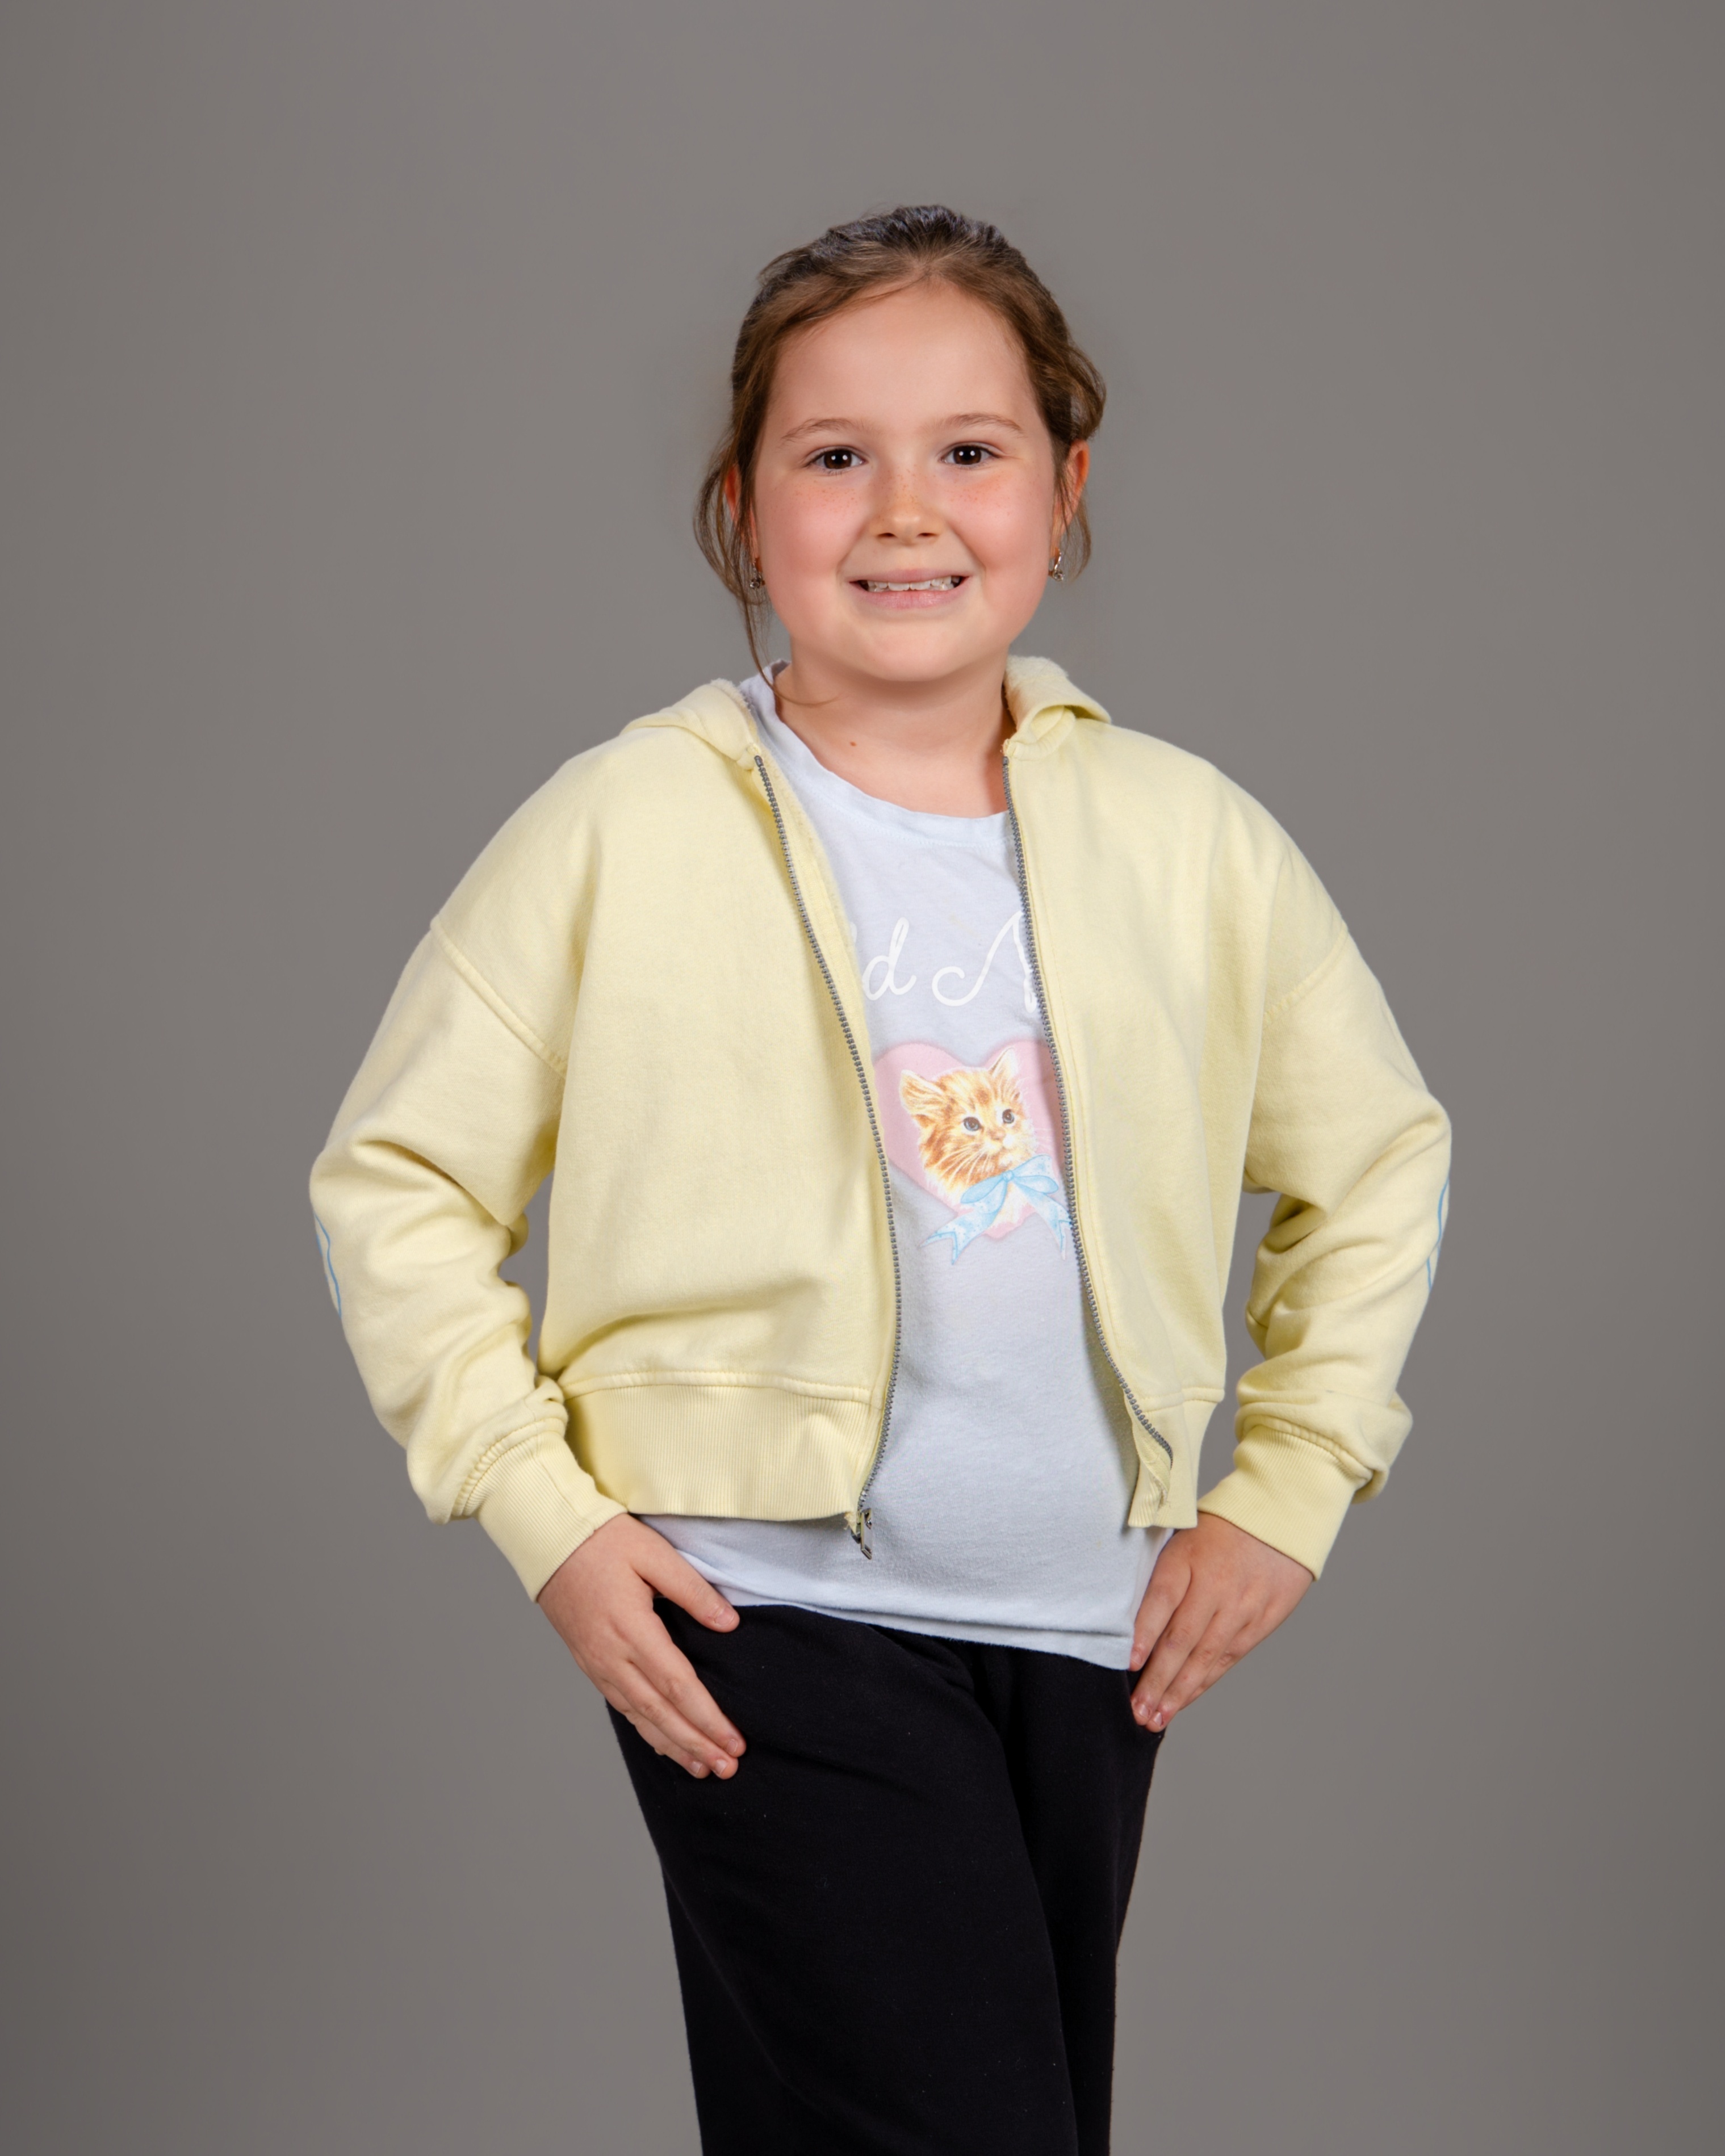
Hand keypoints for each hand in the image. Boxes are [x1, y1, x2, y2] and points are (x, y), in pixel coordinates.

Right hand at [537, 1514, 745, 1779]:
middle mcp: (612, 1656)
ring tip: (702, 1768)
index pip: (678, 1686)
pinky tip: (663, 1742)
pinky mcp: (589, 1663)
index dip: (708, 1719)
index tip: (734, 1743)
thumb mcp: (654, 1553)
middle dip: (696, 1744)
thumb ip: (693, 1590)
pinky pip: (621, 1706)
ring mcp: (597, 1663)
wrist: (549, 1539)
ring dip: (673, 1745)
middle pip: (660, 1712)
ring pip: (639, 1716)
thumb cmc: (603, 1540)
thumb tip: (729, 1624)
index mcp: (632, 1629)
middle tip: (728, 1769)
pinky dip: (645, 1730)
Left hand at [1130, 1513, 1312, 1731]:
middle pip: (1182, 1638)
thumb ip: (1160, 1572)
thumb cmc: (1221, 1527)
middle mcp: (1216, 1585)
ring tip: (1155, 1717)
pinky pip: (1227, 1658)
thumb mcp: (1184, 1534)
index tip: (1128, 1663)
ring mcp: (1241, 1607)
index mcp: (1189, 1557)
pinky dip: (1204, 1682)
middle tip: (1136, 1710)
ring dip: (1178, 1691)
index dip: (1145, 1633)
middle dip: (1157, 1679)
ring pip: (1205, 1656)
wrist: (1282, 1519)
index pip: (1162, 1599)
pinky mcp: (1260, 1622)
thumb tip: (1127, 1616)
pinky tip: (1184, 1700)